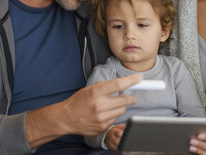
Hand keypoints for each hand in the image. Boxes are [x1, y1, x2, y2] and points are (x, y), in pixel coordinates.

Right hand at [25, 73, 141, 147]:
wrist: (66, 118)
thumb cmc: (78, 101)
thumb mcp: (90, 88)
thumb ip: (106, 86)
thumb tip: (122, 84)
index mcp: (96, 92)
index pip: (118, 84)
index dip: (131, 81)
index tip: (139, 78)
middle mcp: (99, 105)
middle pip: (125, 100)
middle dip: (130, 97)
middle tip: (130, 96)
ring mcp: (101, 118)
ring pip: (122, 110)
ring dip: (121, 107)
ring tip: (112, 105)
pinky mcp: (102, 127)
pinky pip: (116, 119)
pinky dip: (114, 115)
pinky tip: (106, 113)